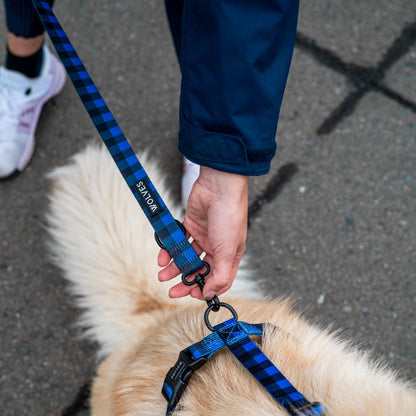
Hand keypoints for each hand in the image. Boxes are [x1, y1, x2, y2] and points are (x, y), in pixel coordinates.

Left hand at [158, 166, 248, 299]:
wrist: (219, 187)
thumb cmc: (229, 216)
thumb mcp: (227, 250)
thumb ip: (220, 274)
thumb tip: (211, 294)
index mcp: (229, 256)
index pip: (218, 279)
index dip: (205, 289)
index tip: (192, 294)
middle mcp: (216, 248)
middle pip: (200, 270)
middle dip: (186, 281)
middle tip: (172, 291)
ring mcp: (203, 237)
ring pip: (187, 258)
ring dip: (174, 268)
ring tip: (162, 275)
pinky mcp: (190, 226)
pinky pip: (178, 242)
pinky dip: (170, 249)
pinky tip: (162, 257)